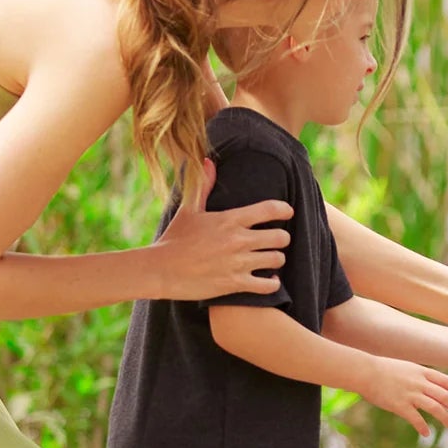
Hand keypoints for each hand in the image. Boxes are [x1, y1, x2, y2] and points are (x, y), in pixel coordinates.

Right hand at [152, 158, 292, 299]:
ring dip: (276, 260)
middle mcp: (238, 240)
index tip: (287, 211)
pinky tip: (268, 280)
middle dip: (282, 238)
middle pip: (281, 237)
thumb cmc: (174, 238)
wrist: (160, 270)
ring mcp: (238, 263)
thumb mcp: (188, 210)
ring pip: (277, 260)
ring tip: (270, 260)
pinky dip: (272, 284)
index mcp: (230, 219)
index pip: (270, 209)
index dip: (284, 209)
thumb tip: (207, 162)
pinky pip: (267, 286)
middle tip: (276, 240)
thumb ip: (202, 185)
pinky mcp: (235, 284)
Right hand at [358, 357, 447, 438]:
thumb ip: (417, 375)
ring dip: (445, 417)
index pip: (445, 380)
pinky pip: (417, 419)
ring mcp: (411, 394)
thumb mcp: (404, 367)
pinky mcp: (401, 406)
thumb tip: (425, 382)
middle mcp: (419, 383)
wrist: (365, 372)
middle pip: (444, 395)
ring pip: (435, 407)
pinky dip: (423, 427)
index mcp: (421, 371)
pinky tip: (427, 433)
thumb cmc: (382, 369)